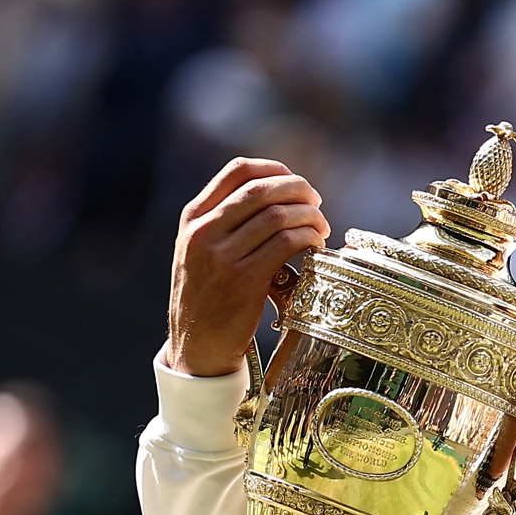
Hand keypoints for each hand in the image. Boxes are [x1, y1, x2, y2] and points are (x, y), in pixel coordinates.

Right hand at [166, 157, 329, 376]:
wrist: (197, 345)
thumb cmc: (208, 296)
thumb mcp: (201, 251)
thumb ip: (226, 221)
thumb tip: (277, 195)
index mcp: (194, 218)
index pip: (238, 170)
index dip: (275, 169)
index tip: (294, 182)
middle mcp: (204, 231)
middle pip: (262, 189)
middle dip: (299, 190)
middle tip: (316, 203)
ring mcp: (222, 256)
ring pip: (278, 215)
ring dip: (309, 216)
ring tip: (321, 227)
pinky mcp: (244, 280)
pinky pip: (286, 243)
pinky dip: (309, 238)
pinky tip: (316, 245)